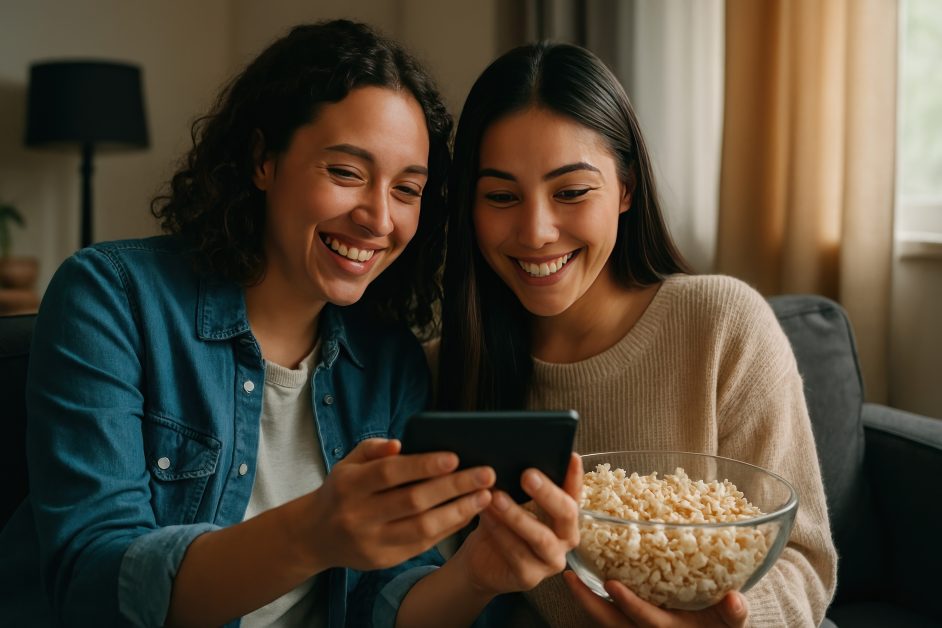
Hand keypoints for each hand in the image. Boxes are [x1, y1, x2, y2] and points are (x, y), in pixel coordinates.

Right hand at [306, 438, 494, 571]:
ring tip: (485, 495)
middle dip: (454, 487)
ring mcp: (372, 542)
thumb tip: (399, 443)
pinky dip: (449, 527)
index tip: (455, 457)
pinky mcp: (384, 561)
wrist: (317, 535)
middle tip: (486, 474)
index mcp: (349, 485)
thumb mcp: (348, 463)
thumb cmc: (343, 490)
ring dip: (459, 511)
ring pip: (422, 528)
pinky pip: (423, 544)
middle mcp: (359, 515)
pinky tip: (468, 512)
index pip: (389, 473)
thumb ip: (373, 449)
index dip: (422, 465)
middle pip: (413, 501)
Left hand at [453, 452, 581, 595]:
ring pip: (541, 537)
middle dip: (548, 493)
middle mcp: (565, 538)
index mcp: (565, 516)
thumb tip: (509, 457)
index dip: (574, 476)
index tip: (571, 456)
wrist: (479, 560)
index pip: (574, 493)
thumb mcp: (510, 500)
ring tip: (497, 497)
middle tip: (528, 475)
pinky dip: (500, 532)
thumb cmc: (500, 523)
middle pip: (567, 514)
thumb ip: (517, 485)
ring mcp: (551, 560)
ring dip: (517, 515)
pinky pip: (517, 553)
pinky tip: (487, 516)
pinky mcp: (530, 576)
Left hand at [563, 571, 748, 627]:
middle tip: (569, 577)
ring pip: (604, 619)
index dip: (629, 603)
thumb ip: (733, 614)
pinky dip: (593, 600)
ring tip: (569, 575)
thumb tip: (735, 599)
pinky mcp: (629, 623)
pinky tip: (583, 579)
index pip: (645, 619)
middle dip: (588, 601)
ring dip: (586, 598)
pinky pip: (607, 615)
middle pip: (611, 622)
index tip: (611, 584)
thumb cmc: (719, 627)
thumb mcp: (731, 624)